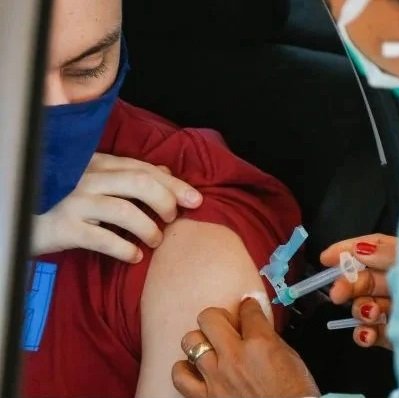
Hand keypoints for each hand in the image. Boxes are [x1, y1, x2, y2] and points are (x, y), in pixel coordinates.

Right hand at [32, 153, 202, 262]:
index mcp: (98, 164)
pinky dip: (126, 249)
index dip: (174, 184)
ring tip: (156, 240)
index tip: (197, 200)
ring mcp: (75, 202)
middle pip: (139, 183)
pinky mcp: (64, 228)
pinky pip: (104, 239)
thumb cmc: (65, 200)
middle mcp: (87, 178)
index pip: (144, 169)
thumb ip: (128, 176)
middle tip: (174, 219)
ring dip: (149, 228)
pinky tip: (135, 257)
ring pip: (125, 210)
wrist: (20, 217)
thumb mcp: (96, 182)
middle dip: (166, 201)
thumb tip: (165, 173)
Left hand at [172, 298, 319, 397]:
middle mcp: (235, 358)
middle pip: (210, 317)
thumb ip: (270, 339)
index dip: (249, 306)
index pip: (247, 310)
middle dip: (219, 317)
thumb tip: (258, 329)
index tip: (248, 308)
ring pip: (191, 341)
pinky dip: (185, 369)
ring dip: (201, 341)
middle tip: (226, 325)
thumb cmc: (295, 396)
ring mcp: (216, 378)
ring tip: (210, 347)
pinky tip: (195, 369)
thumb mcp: (291, 359)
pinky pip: (180, 376)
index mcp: (260, 344)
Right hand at [320, 234, 396, 348]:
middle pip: (366, 280)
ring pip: (366, 306)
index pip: (374, 249)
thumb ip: (388, 254)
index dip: (349, 251)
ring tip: (368, 314)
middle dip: (348, 285)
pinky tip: (367, 335)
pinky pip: (374, 333)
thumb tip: (360, 250)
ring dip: (360, 310)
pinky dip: (365, 334)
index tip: (326, 258)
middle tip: (337, 294)